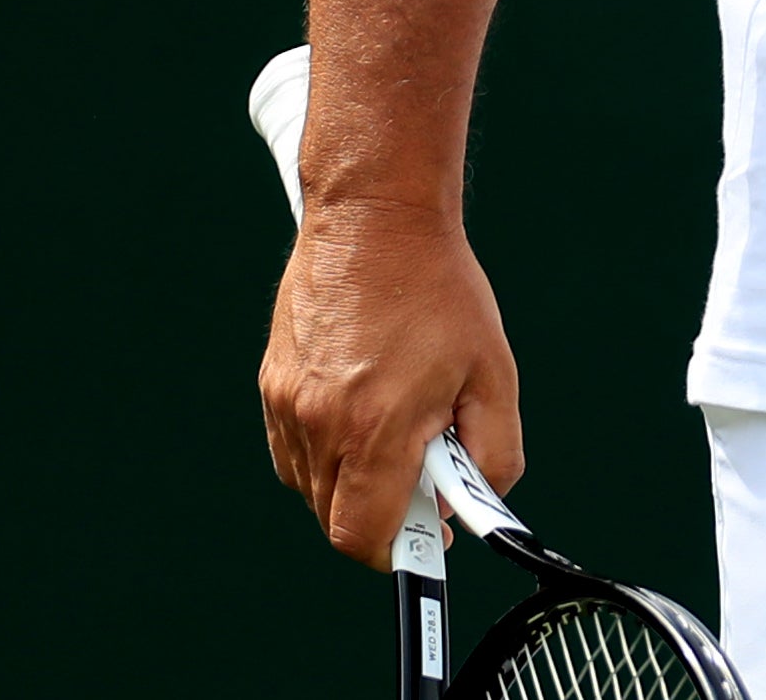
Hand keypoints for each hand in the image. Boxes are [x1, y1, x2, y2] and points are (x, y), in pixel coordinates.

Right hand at [259, 196, 523, 568]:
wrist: (376, 218)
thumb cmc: (441, 292)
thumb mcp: (494, 373)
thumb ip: (492, 453)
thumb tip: (470, 507)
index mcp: (376, 428)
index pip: (364, 537)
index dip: (398, 548)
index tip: (428, 535)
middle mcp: (321, 423)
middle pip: (337, 518)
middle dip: (380, 511)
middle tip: (422, 468)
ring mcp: (288, 404)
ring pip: (312, 485)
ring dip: (352, 478)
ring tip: (393, 420)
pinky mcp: (272, 384)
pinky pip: (294, 448)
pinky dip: (326, 448)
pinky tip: (360, 405)